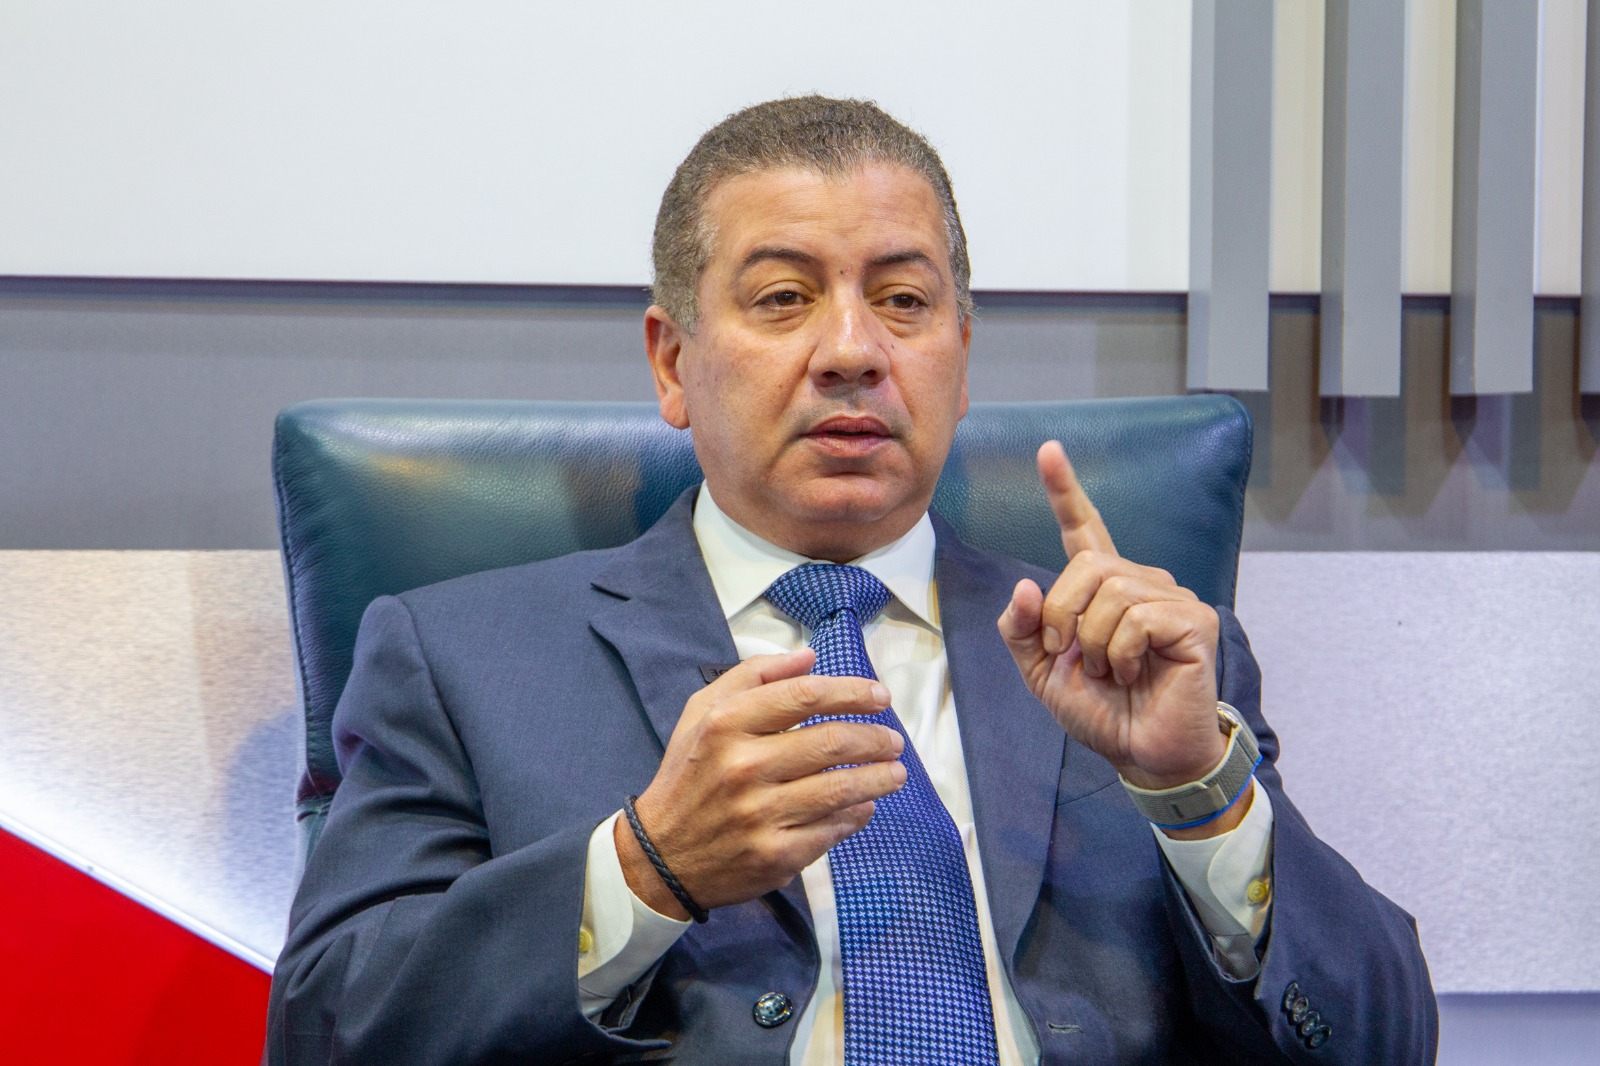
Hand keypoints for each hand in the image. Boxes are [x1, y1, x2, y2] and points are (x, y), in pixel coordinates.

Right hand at [617, 649, 906, 918]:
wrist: (662, 857)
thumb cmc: (690, 775)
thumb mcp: (702, 713)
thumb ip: (753, 676)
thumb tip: (809, 656)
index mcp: (726, 724)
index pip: (805, 697)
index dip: (852, 692)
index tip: (880, 696)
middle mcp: (744, 767)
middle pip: (832, 742)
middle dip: (875, 738)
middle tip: (894, 740)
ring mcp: (761, 814)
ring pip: (841, 788)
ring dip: (879, 778)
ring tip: (896, 772)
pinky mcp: (775, 855)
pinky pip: (832, 829)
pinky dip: (857, 814)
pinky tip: (865, 805)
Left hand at [997, 441, 1227, 795]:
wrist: (1141, 754)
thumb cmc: (1101, 711)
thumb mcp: (1043, 672)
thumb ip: (1023, 630)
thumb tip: (1025, 586)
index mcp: (1102, 589)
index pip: (1083, 527)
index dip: (1065, 489)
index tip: (1048, 450)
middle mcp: (1140, 582)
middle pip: (1085, 563)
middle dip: (1063, 613)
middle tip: (1071, 656)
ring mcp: (1171, 598)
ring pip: (1110, 590)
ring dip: (1093, 641)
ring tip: (1108, 671)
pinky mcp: (1193, 621)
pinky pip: (1138, 617)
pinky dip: (1120, 652)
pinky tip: (1132, 674)